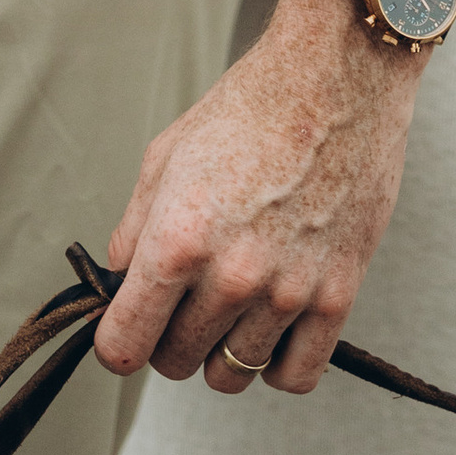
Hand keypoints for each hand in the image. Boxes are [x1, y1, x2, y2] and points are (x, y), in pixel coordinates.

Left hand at [94, 0, 420, 396]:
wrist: (335, 78)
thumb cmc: (250, 108)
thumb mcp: (166, 156)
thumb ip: (134, 230)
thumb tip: (121, 284)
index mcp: (179, 239)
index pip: (125, 346)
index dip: (118, 342)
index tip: (126, 329)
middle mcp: (232, 277)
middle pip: (176, 360)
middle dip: (167, 336)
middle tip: (181, 299)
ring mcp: (287, 292)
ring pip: (231, 374)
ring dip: (220, 349)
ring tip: (229, 304)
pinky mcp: (338, 296)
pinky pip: (296, 376)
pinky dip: (277, 364)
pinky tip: (272, 326)